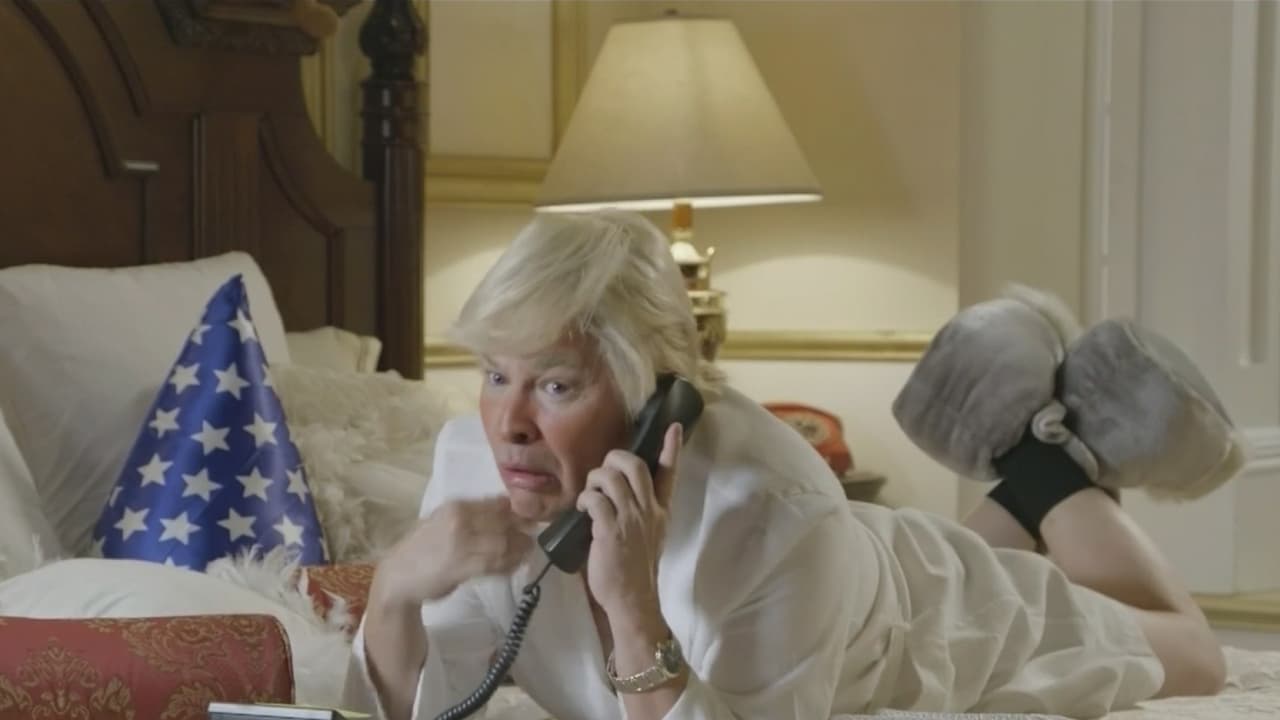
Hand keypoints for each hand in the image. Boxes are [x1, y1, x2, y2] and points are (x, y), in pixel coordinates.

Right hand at [374, 496, 532, 608]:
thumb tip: (506, 508)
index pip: (497, 503)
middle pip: (504, 522)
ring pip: (504, 543)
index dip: (519, 509)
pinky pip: (496, 564)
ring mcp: (463, 544)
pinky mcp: (464, 567)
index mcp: (456, 506)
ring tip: (526, 552)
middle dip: (523, 529)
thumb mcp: (444, 520)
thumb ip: (472, 514)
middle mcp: (460, 521)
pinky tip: (515, 566)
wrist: (399, 576)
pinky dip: (509, 565)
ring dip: (520, 549)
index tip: (531, 516)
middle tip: (533, 536)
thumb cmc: (424, 547)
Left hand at [577, 422, 682, 621]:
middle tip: (603, 470)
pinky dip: (585, 498)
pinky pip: (595, 499)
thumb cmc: (636, 570)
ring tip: (589, 494)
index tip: (673, 426)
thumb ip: (639, 514)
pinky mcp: (610, 530)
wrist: (633, 600)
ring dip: (595, 479)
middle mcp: (648, 511)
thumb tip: (616, 496)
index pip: (669, 474)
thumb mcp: (649, 537)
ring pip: (612, 478)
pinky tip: (582, 509)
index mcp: (660, 512)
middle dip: (616, 458)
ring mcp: (630, 519)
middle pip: (636, 466)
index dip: (671, 448)